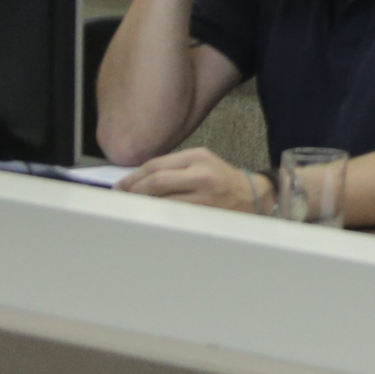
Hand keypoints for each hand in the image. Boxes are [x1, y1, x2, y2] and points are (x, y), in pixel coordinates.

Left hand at [118, 146, 268, 214]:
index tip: (120, 187)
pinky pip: (172, 214)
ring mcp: (203, 194)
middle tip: (121, 199)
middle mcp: (200, 172)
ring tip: (132, 209)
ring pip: (161, 199)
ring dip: (142, 205)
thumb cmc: (223, 181)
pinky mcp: (205, 212)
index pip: (155, 165)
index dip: (132, 177)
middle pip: (155, 181)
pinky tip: (150, 217)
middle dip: (133, 191)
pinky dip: (157, 215)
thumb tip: (137, 181)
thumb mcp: (202, 164)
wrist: (254, 197)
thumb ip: (174, 168)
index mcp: (197, 156)